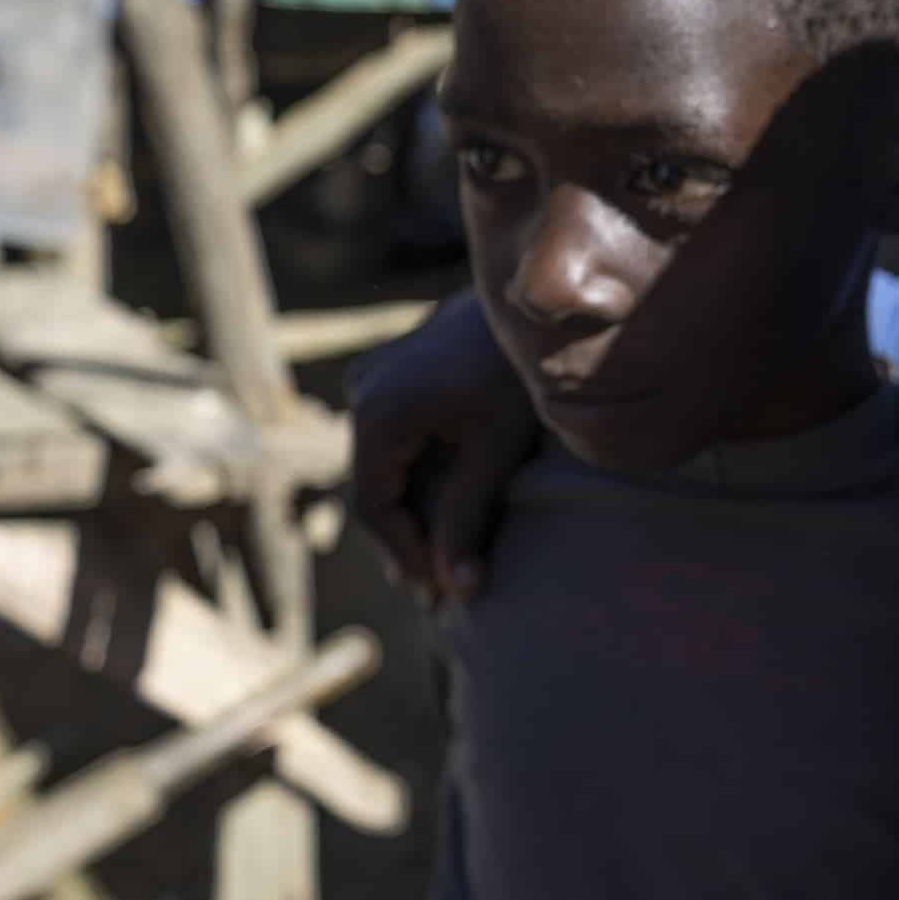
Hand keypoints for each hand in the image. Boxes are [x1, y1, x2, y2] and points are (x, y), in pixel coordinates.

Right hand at [347, 292, 536, 604]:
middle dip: (408, 539)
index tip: (437, 594)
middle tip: (438, 592)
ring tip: (444, 560)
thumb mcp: (495, 450)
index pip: (375, 507)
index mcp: (377, 412)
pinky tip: (445, 511)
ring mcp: (376, 378)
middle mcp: (363, 392)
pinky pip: (397, 441)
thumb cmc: (519, 372)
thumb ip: (467, 518)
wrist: (535, 305)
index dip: (405, 555)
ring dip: (413, 510)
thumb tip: (457, 592)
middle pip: (375, 487)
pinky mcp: (396, 374)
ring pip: (385, 466)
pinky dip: (419, 477)